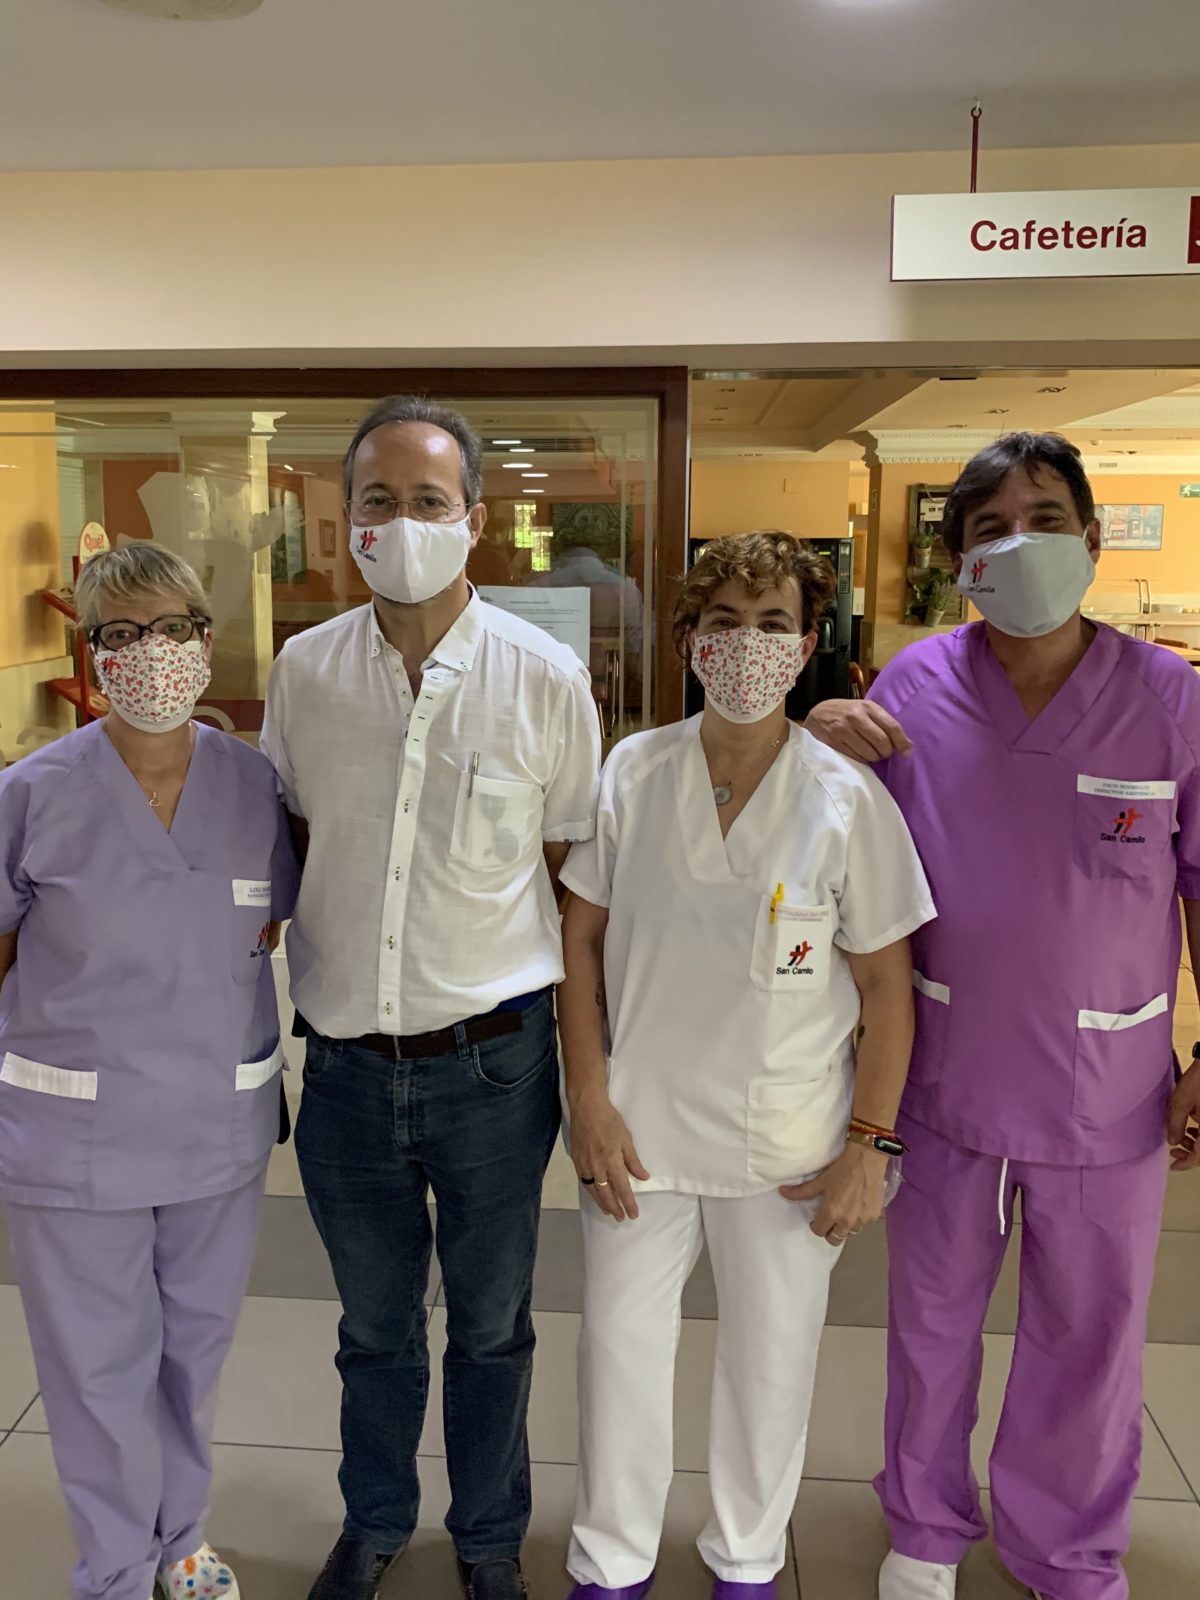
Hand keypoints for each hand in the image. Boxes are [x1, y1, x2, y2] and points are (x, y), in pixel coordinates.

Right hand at [569, 1088, 649, 1219]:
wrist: (586, 1107)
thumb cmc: (609, 1120)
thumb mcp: (626, 1139)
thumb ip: (633, 1161)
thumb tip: (643, 1177)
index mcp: (612, 1161)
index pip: (622, 1188)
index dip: (628, 1203)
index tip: (633, 1214)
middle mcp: (597, 1167)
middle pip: (606, 1194)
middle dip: (614, 1208)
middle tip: (621, 1218)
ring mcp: (584, 1165)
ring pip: (593, 1191)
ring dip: (601, 1203)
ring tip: (608, 1211)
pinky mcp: (576, 1161)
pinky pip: (584, 1182)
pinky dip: (590, 1192)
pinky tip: (595, 1195)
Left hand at [780, 1144, 888, 1244]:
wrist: (868, 1158)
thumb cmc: (842, 1168)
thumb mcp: (820, 1180)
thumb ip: (801, 1191)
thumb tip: (781, 1192)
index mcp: (832, 1212)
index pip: (819, 1231)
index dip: (815, 1225)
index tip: (817, 1218)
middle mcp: (847, 1220)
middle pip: (835, 1239)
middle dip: (830, 1231)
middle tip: (830, 1218)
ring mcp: (863, 1220)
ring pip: (850, 1232)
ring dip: (845, 1225)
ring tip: (845, 1209)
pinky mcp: (875, 1215)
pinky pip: (863, 1223)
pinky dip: (859, 1217)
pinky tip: (858, 1204)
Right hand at [804, 699, 911, 763]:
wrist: (816, 715)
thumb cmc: (846, 713)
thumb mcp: (865, 711)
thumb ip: (885, 724)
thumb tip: (908, 746)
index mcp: (868, 707)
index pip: (892, 726)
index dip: (902, 742)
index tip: (906, 753)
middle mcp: (856, 716)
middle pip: (882, 742)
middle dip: (886, 752)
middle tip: (883, 753)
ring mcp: (843, 729)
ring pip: (869, 753)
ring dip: (874, 758)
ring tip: (870, 753)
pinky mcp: (834, 741)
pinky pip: (856, 757)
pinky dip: (862, 759)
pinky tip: (859, 753)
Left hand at [1168, 1059, 1199, 1171]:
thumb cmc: (1199, 1081)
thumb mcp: (1181, 1103)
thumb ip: (1176, 1125)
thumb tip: (1173, 1142)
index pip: (1199, 1157)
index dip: (1185, 1164)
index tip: (1174, 1166)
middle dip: (1190, 1153)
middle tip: (1174, 1151)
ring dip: (1196, 1142)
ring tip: (1180, 1135)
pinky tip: (1192, 1124)